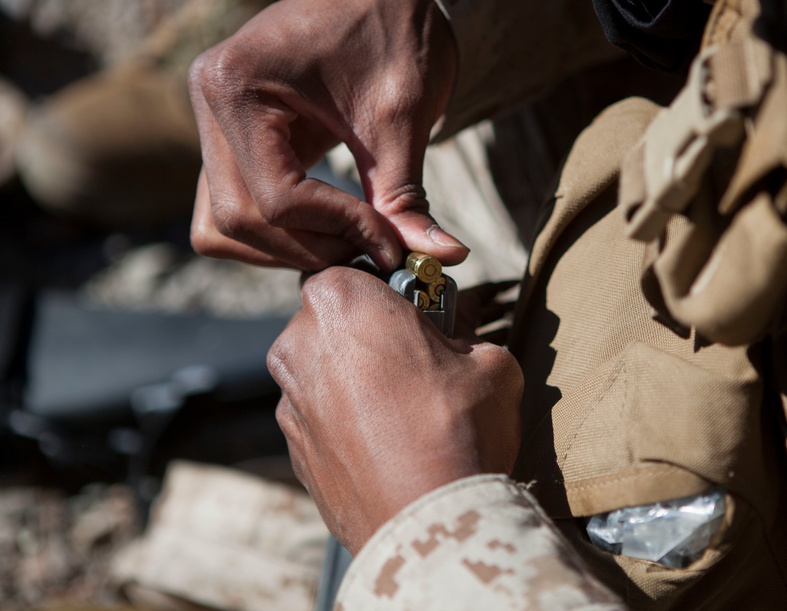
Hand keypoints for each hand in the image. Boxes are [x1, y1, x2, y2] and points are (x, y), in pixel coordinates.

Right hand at [188, 0, 465, 271]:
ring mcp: (211, 120)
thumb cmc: (394, 35)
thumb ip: (406, 198)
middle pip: (237, 219)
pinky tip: (329, 226)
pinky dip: (276, 232)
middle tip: (371, 252)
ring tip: (351, 241)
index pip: (275, 196)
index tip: (391, 244)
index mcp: (237, 82)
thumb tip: (440, 259)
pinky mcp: (228, 138)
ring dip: (286, 248)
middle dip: (309, 248)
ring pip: (222, 226)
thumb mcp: (402, 117)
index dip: (338, 230)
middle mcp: (208, 100)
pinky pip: (232, 209)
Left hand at [268, 268, 523, 552]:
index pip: (356, 270)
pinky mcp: (292, 449)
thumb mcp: (491, 363)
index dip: (392, 289)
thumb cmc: (458, 428)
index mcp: (342, 301)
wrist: (426, 523)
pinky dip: (348, 423)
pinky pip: (322, 418)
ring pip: (325, 370)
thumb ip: (468, 336)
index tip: (421, 309)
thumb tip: (460, 341)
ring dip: (357, 378)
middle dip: (371, 333)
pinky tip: (390, 445)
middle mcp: (299, 343)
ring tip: (406, 409)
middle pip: (335, 319)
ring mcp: (289, 399)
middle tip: (419, 360)